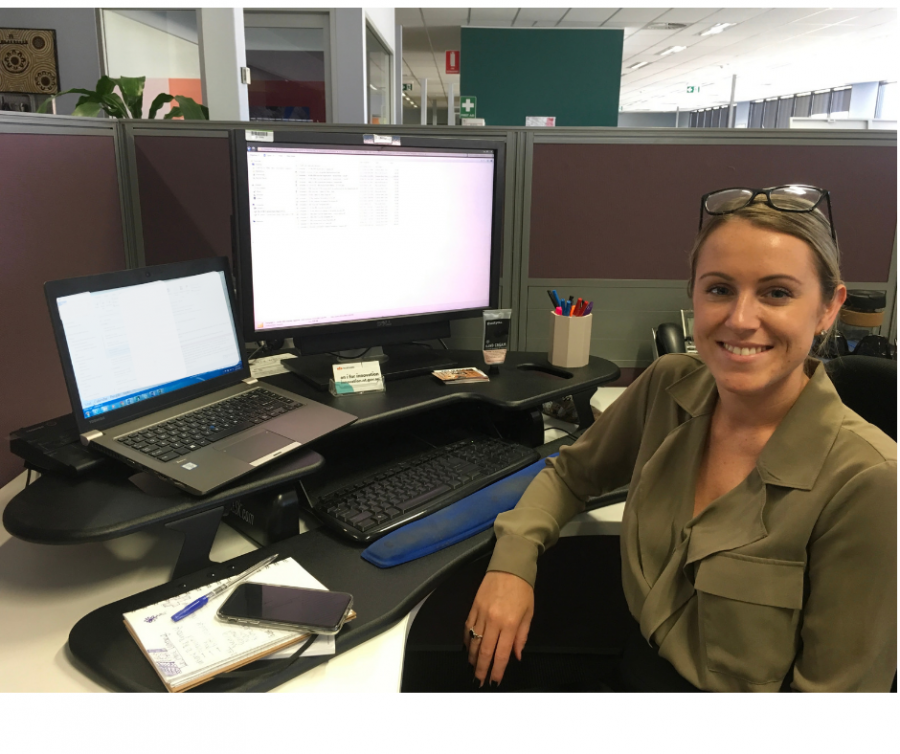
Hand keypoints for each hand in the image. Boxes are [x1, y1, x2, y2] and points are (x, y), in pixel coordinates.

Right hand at [464, 570, 533, 686]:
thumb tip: (516, 655)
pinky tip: (467, 648)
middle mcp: (493, 621)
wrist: (509, 565)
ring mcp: (481, 613)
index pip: (501, 654)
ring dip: (472, 657)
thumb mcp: (529, 613)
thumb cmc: (523, 589)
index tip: (494, 681)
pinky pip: (467, 627)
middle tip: (478, 682)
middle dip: (481, 669)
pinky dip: (466, 640)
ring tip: (472, 668)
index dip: (497, 670)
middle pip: (484, 651)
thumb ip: (522, 636)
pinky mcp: (473, 606)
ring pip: (473, 641)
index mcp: (510, 624)